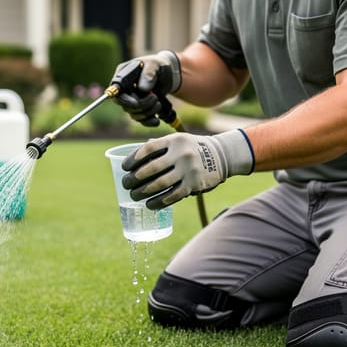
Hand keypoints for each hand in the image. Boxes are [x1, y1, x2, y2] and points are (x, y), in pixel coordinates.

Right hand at [110, 50, 181, 126]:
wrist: (167, 74)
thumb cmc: (159, 65)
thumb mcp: (155, 64)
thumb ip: (149, 73)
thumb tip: (143, 88)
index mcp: (123, 76)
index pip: (116, 91)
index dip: (124, 99)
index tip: (136, 103)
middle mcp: (124, 89)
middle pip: (125, 105)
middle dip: (141, 105)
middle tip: (154, 98)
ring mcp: (131, 100)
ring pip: (133, 114)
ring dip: (147, 112)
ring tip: (158, 103)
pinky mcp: (139, 108)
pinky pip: (140, 120)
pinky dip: (149, 121)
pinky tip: (156, 120)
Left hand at [121, 130, 254, 209]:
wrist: (221, 155)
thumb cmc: (192, 148)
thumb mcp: (178, 140)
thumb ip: (158, 147)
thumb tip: (134, 159)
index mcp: (174, 140)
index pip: (147, 149)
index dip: (133, 159)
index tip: (124, 168)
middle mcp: (181, 154)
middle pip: (151, 168)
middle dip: (134, 179)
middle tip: (126, 185)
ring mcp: (188, 170)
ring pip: (160, 184)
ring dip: (143, 193)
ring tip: (134, 196)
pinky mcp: (194, 184)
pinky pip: (172, 196)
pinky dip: (158, 202)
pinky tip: (150, 205)